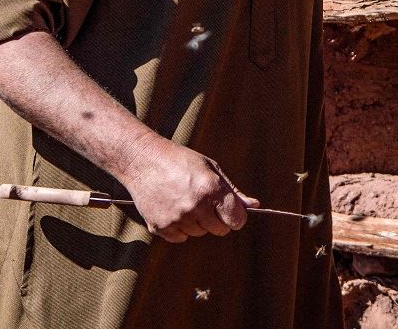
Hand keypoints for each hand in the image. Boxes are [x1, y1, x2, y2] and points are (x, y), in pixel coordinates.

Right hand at [118, 138, 258, 241]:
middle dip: (217, 219)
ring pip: (199, 233)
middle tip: (204, 202)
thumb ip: (233, 191)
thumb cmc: (180, 160)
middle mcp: (195, 206)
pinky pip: (180, 238)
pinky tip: (172, 208)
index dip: (236, 216)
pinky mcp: (160, 227)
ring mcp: (177, 218)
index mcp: (211, 189)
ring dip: (197, 222)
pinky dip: (179, 227)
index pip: (236, 220)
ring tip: (184, 200)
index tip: (231, 212)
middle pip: (220, 230)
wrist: (143, 160)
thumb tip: (255, 205)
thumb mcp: (211, 168)